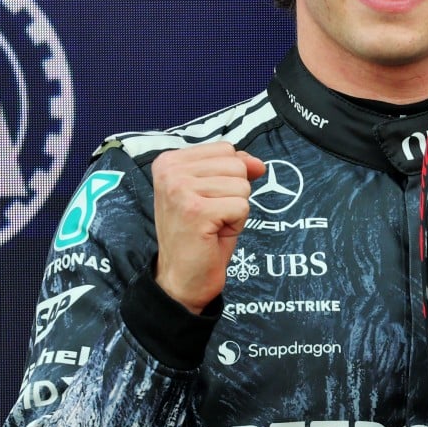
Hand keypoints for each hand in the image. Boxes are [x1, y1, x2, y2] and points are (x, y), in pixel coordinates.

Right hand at [151, 143, 265, 312]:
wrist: (182, 277)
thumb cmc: (199, 235)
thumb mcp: (214, 192)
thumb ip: (233, 169)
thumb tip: (258, 163)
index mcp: (169, 161)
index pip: (226, 149)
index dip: (230, 177)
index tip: (208, 200)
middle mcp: (170, 171)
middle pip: (236, 165)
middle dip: (234, 194)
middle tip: (212, 216)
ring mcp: (180, 190)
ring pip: (242, 186)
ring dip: (235, 210)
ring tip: (213, 224)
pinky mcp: (196, 211)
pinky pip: (242, 206)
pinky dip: (237, 224)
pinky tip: (215, 233)